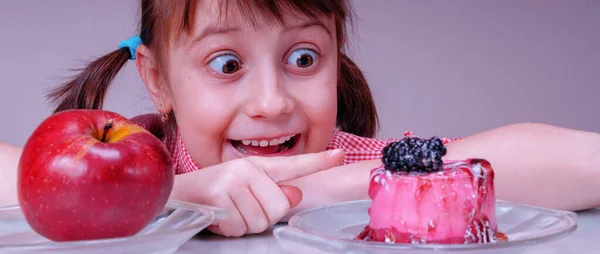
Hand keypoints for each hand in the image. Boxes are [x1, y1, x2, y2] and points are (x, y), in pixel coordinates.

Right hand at [171, 149, 344, 236]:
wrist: (175, 194)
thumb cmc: (212, 194)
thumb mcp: (244, 190)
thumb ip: (272, 192)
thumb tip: (295, 195)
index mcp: (256, 167)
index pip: (293, 165)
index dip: (318, 161)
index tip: (339, 155)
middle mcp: (247, 169)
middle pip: (279, 207)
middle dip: (261, 217)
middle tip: (241, 210)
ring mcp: (233, 181)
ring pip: (260, 220)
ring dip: (243, 224)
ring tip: (228, 212)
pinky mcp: (220, 196)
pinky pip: (240, 226)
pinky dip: (229, 229)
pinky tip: (218, 216)